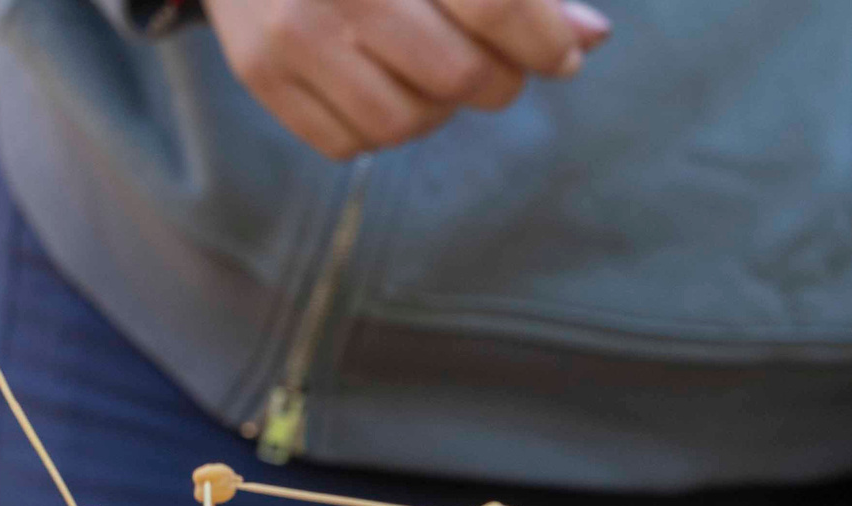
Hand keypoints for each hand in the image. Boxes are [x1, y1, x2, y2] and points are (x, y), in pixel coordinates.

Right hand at [200, 0, 611, 160]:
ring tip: (428, 68)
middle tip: (492, 63)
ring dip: (437, 108)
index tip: (563, 55)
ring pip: (407, 123)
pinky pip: (352, 144)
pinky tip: (379, 80)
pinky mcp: (259, 71)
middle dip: (496, 80)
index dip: (545, 40)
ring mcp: (292, 28)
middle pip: (459, 75)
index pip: (495, 3)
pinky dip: (381, 126)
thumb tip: (591, 37)